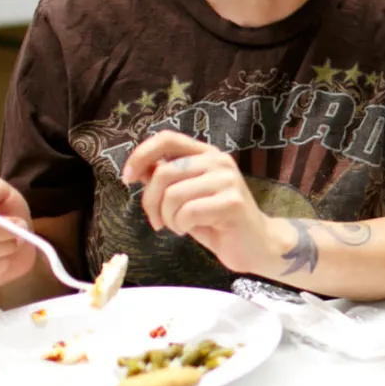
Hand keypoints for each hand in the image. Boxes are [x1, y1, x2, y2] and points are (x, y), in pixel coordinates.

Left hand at [122, 131, 265, 272]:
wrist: (256, 246)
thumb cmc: (218, 222)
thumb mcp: (186, 197)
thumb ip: (167, 180)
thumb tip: (140, 169)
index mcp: (206, 154)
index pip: (167, 139)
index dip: (141, 155)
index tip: (128, 178)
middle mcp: (218, 161)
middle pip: (163, 173)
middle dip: (151, 202)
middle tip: (157, 221)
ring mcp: (227, 180)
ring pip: (173, 195)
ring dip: (168, 218)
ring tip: (179, 226)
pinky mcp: (232, 202)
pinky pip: (188, 212)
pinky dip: (181, 225)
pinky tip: (190, 229)